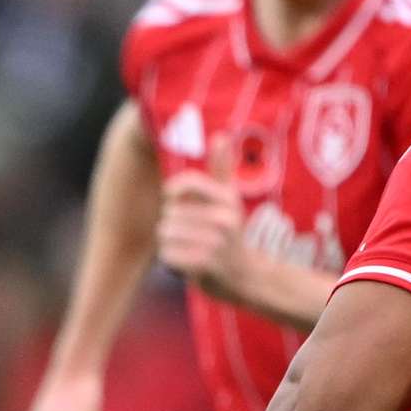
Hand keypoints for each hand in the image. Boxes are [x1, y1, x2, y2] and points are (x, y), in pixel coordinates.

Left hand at [154, 172, 248, 294]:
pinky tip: (188, 263)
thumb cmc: (230, 232)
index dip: (172, 194)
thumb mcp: (229, 198)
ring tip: (191, 248)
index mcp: (227, 198)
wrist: (246, 276)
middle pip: (168, 213)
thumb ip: (222, 168)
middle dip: (172, 225)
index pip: (183, 184)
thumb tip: (220, 134)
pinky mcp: (204, 265)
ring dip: (170, 244)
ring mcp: (215, 243)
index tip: (177, 201)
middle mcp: (224, 219)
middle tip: (193, 235)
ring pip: (165, 234)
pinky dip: (172, 261)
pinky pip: (167, 256)